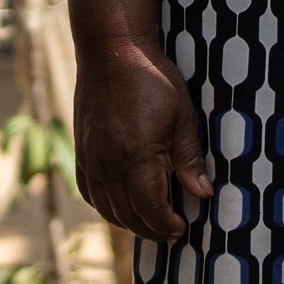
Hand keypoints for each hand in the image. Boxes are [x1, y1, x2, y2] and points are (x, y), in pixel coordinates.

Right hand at [74, 35, 214, 241]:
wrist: (111, 52)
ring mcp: (90, 158)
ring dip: (129, 221)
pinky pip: (89, 192)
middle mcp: (108, 163)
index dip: (166, 225)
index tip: (182, 227)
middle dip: (151, 229)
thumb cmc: (152, 79)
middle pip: (127, 214)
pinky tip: (122, 206)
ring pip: (106, 208)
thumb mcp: (182, 117)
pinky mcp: (81, 151)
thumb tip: (202, 194)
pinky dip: (106, 206)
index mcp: (136, 155)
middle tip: (171, 231)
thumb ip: (189, 159)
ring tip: (150, 222)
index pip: (150, 209)